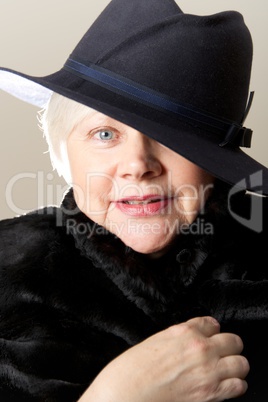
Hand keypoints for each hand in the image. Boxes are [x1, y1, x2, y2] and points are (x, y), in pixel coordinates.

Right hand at [78, 316, 248, 401]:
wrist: (126, 392)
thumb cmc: (133, 369)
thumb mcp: (155, 341)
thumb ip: (179, 337)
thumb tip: (191, 337)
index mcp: (184, 331)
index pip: (212, 323)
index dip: (212, 332)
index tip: (210, 337)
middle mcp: (199, 347)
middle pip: (233, 341)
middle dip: (228, 347)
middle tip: (222, 353)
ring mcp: (207, 370)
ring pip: (241, 363)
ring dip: (235, 366)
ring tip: (226, 371)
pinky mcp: (210, 393)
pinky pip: (239, 386)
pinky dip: (235, 386)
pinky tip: (224, 386)